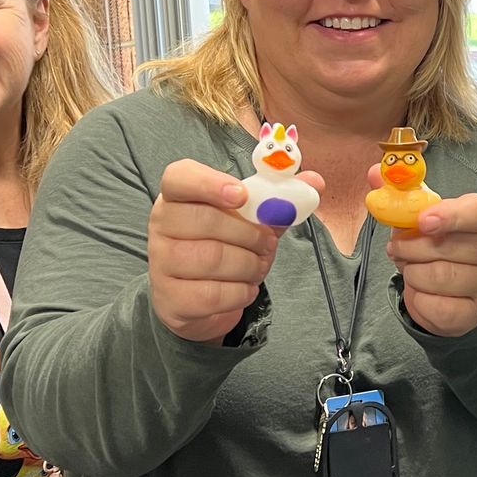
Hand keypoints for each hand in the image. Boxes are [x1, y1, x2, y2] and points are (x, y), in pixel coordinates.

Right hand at [149, 159, 320, 342]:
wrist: (199, 299)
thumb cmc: (224, 246)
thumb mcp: (248, 220)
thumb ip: (277, 199)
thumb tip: (314, 181)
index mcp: (178, 195)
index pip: (179, 177)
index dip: (209, 183)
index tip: (242, 195)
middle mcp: (162, 224)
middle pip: (205, 220)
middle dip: (250, 234)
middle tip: (267, 244)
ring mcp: (161, 261)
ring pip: (212, 258)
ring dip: (249, 265)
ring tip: (257, 267)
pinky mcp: (171, 297)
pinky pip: (213, 294)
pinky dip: (240, 292)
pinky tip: (244, 288)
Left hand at [379, 171, 476, 336]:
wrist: (454, 290)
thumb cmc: (436, 244)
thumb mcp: (420, 216)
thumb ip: (399, 194)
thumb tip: (375, 174)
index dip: (450, 215)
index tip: (423, 221)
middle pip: (443, 247)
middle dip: (408, 248)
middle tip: (397, 249)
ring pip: (436, 277)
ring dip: (411, 273)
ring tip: (410, 268)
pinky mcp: (471, 312)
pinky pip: (435, 306)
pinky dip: (417, 299)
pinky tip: (420, 292)